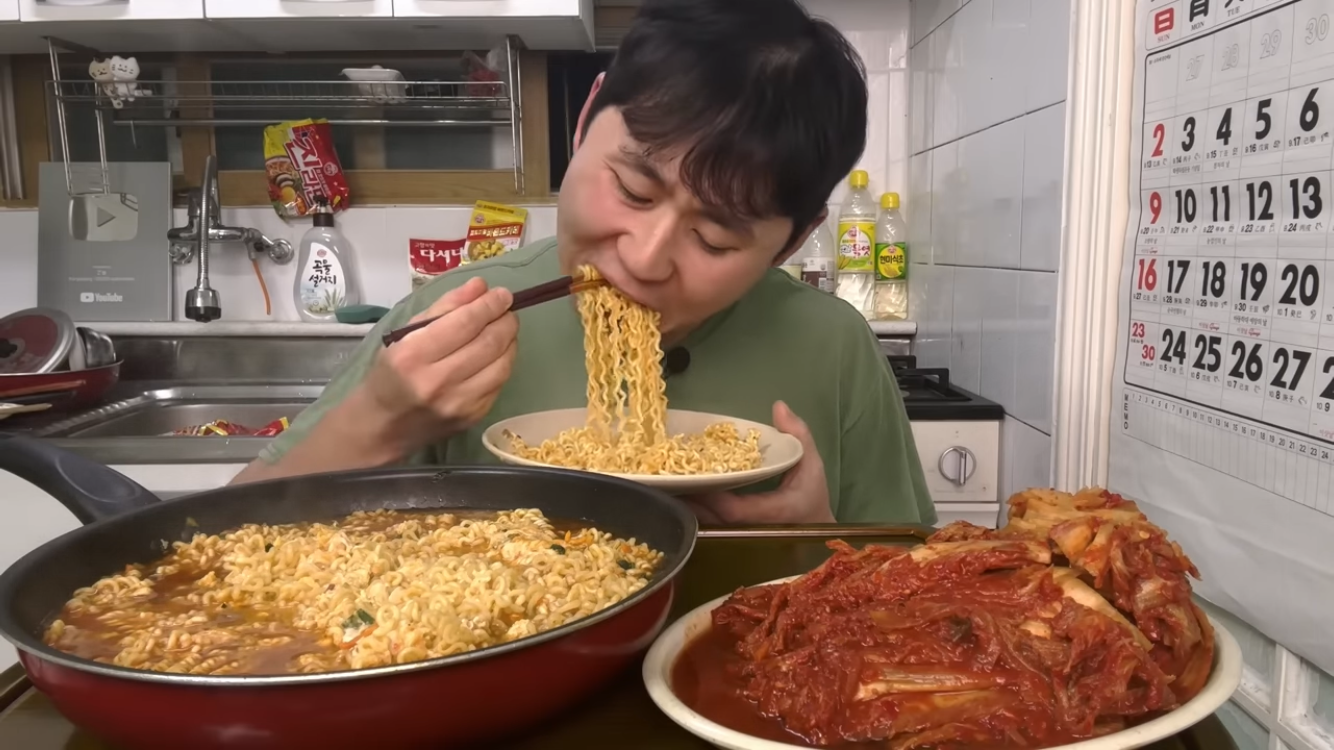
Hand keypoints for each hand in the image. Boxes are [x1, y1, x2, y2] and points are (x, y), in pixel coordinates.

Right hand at [358, 277, 518, 447]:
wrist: (383, 426)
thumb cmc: (391, 373)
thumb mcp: (406, 334)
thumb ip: (444, 308)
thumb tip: (480, 286)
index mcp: (413, 355)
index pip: (465, 323)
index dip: (489, 305)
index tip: (503, 294)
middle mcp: (437, 381)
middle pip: (488, 343)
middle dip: (505, 321)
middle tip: (508, 309)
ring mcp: (458, 403)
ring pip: (501, 365)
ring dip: (510, 341)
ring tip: (505, 328)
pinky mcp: (473, 417)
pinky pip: (499, 384)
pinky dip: (503, 363)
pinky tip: (498, 354)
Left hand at [683, 401, 833, 524]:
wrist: (814, 532)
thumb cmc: (812, 495)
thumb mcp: (811, 462)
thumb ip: (798, 434)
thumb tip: (778, 406)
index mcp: (773, 512)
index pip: (736, 510)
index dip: (714, 498)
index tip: (697, 478)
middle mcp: (753, 529)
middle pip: (714, 522)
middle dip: (691, 504)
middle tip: (668, 483)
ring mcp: (742, 536)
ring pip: (710, 528)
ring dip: (689, 510)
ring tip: (667, 490)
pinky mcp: (735, 537)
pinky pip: (713, 527)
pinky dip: (697, 514)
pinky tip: (681, 499)